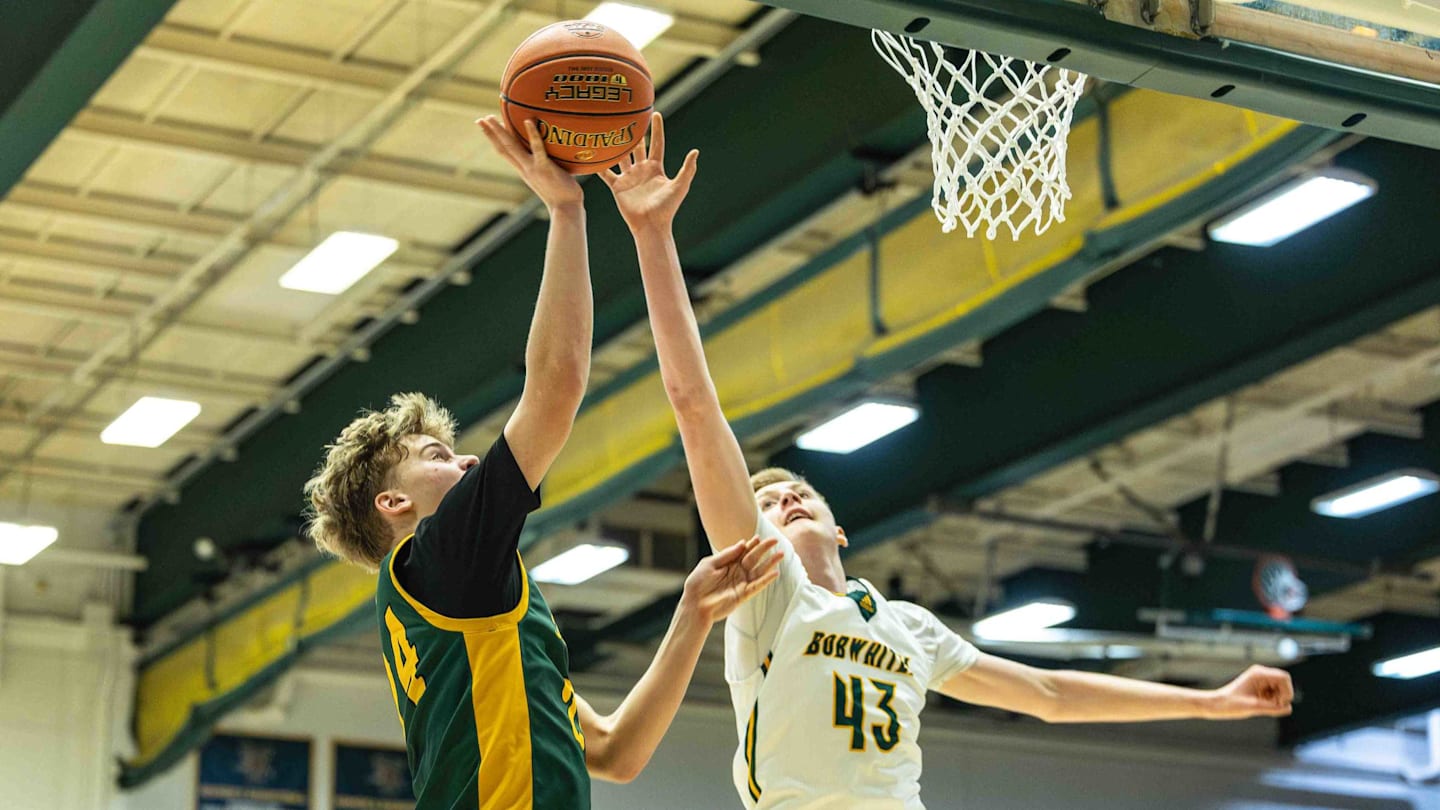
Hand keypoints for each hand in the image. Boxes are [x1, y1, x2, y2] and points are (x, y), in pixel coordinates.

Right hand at [477, 115, 583, 211]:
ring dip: (500, 132)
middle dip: (490, 133)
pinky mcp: (545, 167)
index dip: (494, 140)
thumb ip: (545, 166)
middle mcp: (524, 168)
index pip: (504, 153)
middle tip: (480, 119)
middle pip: (503, 148)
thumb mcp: (549, 178)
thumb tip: (552, 155)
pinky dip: (532, 134)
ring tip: (492, 117)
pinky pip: (537, 148)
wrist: (566, 209)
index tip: (485, 128)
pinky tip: (528, 121)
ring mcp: (533, 168)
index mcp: (524, 170)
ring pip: (512, 147)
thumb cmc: (562, 194)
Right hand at [598, 112, 698, 230]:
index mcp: (656, 168)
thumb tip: (695, 151)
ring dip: (616, 144)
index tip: (655, 113)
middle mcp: (642, 170)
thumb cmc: (667, 208)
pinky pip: (606, 173)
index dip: (657, 129)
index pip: (657, 144)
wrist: (651, 226)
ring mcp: (629, 178)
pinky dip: (599, 165)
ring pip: (621, 156)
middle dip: (634, 132)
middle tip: (628, 115)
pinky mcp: (618, 187)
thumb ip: (687, 169)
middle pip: (637, 147)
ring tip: (608, 128)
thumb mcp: (679, 187)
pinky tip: (591, 153)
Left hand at [680, 536, 781, 624]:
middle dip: (764, 549)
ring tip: (781, 554)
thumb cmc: (697, 584)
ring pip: (759, 571)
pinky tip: (775, 573)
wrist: (694, 604)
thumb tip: (742, 543)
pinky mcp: (743, 595)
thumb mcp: (709, 564)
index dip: (752, 544)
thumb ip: (726, 554)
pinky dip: (766, 580)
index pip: (743, 551)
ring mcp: (740, 583)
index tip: (758, 537)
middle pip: (753, 558)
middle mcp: (736, 572)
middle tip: (775, 540)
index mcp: (728, 563)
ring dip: (770, 563)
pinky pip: (757, 586)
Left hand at [1207, 664, 1293, 718]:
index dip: (1287, 692)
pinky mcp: (1260, 687)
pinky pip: (1275, 693)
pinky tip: (1261, 705)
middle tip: (1271, 706)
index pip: (1284, 678)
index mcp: (1258, 673)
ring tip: (1263, 706)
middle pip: (1285, 683)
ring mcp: (1261, 679)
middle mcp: (1261, 673)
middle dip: (1283, 696)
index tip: (1280, 703)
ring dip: (1278, 699)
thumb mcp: (1254, 708)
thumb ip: (1273, 708)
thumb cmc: (1231, 705)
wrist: (1217, 704)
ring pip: (1281, 689)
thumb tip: (1289, 707)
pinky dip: (1273, 701)